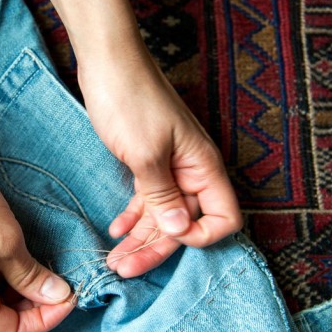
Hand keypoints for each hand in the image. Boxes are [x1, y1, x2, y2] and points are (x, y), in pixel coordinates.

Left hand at [78, 47, 242, 277]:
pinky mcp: (148, 161)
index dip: (201, 235)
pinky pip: (148, 198)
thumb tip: (181, 229)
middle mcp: (191, 171)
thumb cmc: (130, 100)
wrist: (107, 62)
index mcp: (202, 167)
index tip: (169, 235)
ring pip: (162, 214)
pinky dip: (133, 216)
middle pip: (185, 222)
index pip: (224, 217)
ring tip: (114, 260)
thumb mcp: (146, 153)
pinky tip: (116, 229)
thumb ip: (164, 195)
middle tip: (123, 269)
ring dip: (140, 238)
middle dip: (157, 247)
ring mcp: (169, 167)